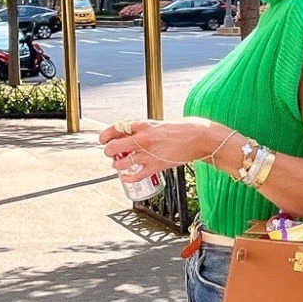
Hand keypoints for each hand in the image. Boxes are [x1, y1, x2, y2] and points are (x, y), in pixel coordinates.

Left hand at [99, 119, 229, 177]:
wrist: (199, 138)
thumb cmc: (182, 129)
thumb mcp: (158, 123)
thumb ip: (143, 128)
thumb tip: (127, 132)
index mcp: (143, 125)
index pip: (116, 128)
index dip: (105, 135)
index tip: (103, 139)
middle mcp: (142, 139)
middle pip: (113, 147)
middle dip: (109, 151)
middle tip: (112, 153)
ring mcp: (148, 154)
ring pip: (120, 163)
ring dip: (117, 165)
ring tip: (120, 164)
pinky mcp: (155, 167)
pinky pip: (134, 176)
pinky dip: (126, 178)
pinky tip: (124, 177)